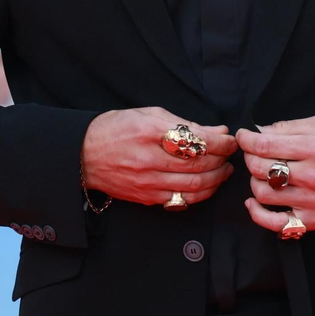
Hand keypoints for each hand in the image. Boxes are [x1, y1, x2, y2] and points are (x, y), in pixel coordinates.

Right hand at [80, 108, 238, 208]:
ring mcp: (147, 182)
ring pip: (194, 186)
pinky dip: (200, 194)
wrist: (84, 155)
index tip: (231, 139)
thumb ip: (184, 123)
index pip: (196, 140)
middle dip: (222, 160)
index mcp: (149, 131)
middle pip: (198, 165)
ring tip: (224, 170)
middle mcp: (149, 158)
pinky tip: (207, 185)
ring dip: (216, 179)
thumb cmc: (116, 129)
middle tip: (230, 155)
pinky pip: (182, 200)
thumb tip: (218, 131)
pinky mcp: (146, 198)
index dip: (221, 142)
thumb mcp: (148, 115)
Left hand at [237, 115, 314, 234]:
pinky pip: (275, 223)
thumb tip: (260, 131)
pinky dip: (257, 214)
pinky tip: (253, 203)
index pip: (265, 144)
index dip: (246, 139)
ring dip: (253, 181)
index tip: (243, 136)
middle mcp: (311, 175)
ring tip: (260, 174)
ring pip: (263, 193)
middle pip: (260, 168)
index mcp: (314, 148)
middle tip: (252, 153)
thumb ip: (291, 127)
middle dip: (248, 158)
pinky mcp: (313, 220)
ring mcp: (312, 201)